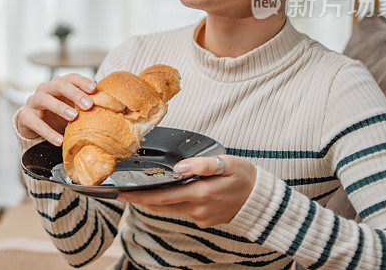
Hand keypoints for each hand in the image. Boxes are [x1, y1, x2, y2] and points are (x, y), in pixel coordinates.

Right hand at [17, 73, 96, 144]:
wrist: (32, 124)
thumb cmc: (56, 113)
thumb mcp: (71, 107)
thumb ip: (84, 105)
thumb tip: (110, 108)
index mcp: (58, 84)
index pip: (71, 78)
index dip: (82, 82)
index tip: (94, 89)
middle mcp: (45, 89)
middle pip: (59, 85)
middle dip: (74, 93)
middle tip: (88, 105)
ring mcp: (33, 101)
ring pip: (45, 99)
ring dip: (60, 107)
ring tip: (73, 117)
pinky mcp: (25, 116)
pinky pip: (35, 122)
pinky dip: (48, 132)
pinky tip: (59, 140)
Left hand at [116, 155, 256, 227]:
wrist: (262, 200)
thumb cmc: (245, 177)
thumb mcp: (227, 163)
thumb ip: (202, 164)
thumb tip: (180, 167)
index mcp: (200, 194)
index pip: (162, 197)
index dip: (140, 196)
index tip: (123, 193)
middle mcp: (198, 209)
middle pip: (161, 206)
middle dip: (141, 199)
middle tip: (122, 193)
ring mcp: (201, 217)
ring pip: (171, 209)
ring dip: (156, 201)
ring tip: (140, 192)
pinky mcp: (204, 221)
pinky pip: (184, 211)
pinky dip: (174, 203)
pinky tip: (172, 193)